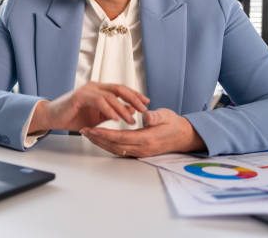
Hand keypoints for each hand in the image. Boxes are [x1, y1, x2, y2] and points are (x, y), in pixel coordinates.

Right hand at [28, 81, 148, 132]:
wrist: (52, 117)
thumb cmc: (73, 117)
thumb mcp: (98, 117)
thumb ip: (113, 112)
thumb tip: (131, 110)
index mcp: (99, 90)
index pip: (121, 89)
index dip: (135, 95)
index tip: (147, 103)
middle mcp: (95, 86)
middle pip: (119, 89)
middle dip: (134, 98)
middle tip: (145, 109)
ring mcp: (87, 90)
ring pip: (110, 96)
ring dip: (123, 109)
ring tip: (131, 120)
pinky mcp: (79, 96)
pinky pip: (98, 101)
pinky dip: (108, 110)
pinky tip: (115, 119)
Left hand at [80, 108, 205, 157]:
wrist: (184, 136)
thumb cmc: (175, 124)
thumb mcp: (167, 116)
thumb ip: (156, 116)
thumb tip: (146, 115)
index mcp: (148, 139)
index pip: (121, 138)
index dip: (104, 134)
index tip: (92, 128)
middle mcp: (142, 148)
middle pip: (115, 146)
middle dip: (97, 139)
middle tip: (83, 130)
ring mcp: (141, 152)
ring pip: (116, 149)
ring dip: (100, 142)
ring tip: (87, 134)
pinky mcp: (139, 151)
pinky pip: (120, 150)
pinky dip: (108, 144)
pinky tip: (100, 138)